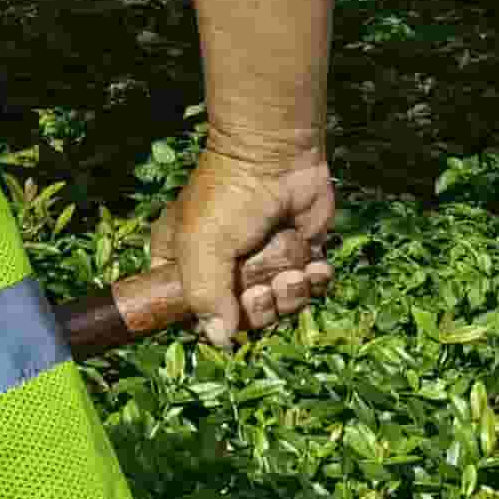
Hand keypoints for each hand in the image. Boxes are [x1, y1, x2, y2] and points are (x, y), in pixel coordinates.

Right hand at [163, 143, 338, 349]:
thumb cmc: (228, 198)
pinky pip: (308, 287)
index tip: (226, 318)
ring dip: (290, 296)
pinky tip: (316, 266)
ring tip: (293, 273)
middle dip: (259, 309)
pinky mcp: (297, 255)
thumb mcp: (202, 246)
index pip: (189, 311)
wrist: (278, 157)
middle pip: (239, 317)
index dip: (209, 322)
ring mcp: (261, 263)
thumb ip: (206, 297)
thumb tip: (221, 341)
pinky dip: (316, 282)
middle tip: (264, 289)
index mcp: (182, 264)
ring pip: (277, 306)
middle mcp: (221, 268)